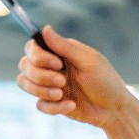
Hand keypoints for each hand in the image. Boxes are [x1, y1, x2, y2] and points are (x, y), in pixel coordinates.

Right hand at [17, 25, 133, 129]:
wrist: (114, 110)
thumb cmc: (105, 81)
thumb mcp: (88, 62)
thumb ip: (65, 47)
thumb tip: (46, 28)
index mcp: (59, 53)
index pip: (32, 47)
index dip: (38, 56)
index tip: (57, 64)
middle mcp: (51, 67)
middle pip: (24, 65)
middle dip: (40, 76)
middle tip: (63, 81)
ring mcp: (49, 85)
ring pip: (24, 83)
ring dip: (42, 90)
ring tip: (62, 95)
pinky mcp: (51, 102)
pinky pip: (39, 104)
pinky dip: (53, 107)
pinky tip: (72, 105)